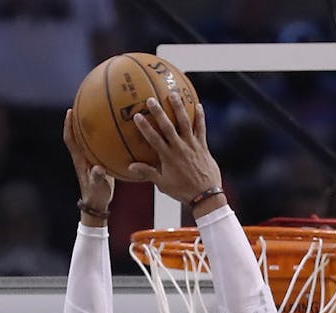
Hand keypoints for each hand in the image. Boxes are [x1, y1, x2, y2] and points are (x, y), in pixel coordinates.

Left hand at [63, 109, 112, 216]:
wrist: (98, 204)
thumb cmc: (96, 195)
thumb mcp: (97, 187)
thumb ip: (97, 178)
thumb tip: (98, 169)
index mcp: (80, 160)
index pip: (71, 139)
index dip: (68, 126)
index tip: (70, 111)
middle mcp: (83, 156)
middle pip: (79, 133)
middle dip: (80, 118)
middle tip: (85, 102)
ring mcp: (91, 158)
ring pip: (90, 138)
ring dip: (93, 125)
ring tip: (101, 109)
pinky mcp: (99, 161)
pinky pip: (101, 144)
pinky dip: (106, 135)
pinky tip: (118, 128)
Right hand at [127, 93, 222, 207]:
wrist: (205, 194)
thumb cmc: (181, 190)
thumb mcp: (162, 183)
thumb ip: (147, 172)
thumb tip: (130, 166)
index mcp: (168, 157)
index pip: (154, 139)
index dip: (145, 127)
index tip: (137, 116)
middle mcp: (179, 148)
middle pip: (168, 126)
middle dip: (159, 112)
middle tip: (151, 99)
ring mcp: (192, 145)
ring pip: (185, 123)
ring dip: (179, 108)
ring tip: (173, 95)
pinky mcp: (203, 145)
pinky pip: (201, 128)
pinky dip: (199, 116)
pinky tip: (198, 105)